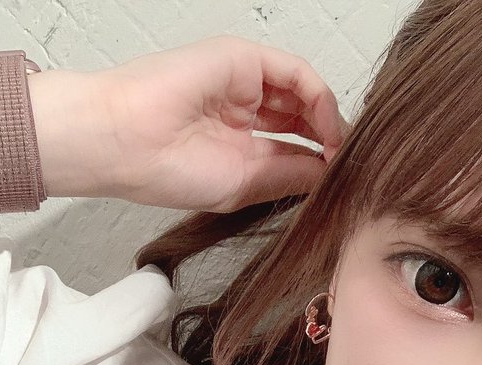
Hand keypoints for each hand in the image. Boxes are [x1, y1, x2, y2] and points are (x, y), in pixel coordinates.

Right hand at [93, 35, 348, 211]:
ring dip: (331, 124)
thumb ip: (288, 176)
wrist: (127, 144)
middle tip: (354, 168)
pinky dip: (320, 101)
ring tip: (345, 154)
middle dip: (331, 143)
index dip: (321, 165)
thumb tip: (328, 177)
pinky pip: (296, 75)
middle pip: (302, 120)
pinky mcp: (244, 60)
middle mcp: (243, 112)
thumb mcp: (243, 185)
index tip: (343, 187)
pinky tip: (330, 131)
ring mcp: (245, 83)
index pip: (293, 150)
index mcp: (237, 146)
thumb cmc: (165, 170)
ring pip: (304, 96)